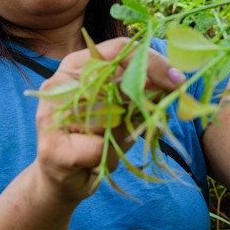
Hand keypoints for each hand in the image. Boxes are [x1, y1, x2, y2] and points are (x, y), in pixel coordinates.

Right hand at [33, 37, 184, 203]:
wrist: (60, 180)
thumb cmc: (95, 139)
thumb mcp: (121, 110)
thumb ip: (139, 92)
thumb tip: (173, 79)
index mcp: (77, 64)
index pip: (120, 49)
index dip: (153, 62)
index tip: (178, 79)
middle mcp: (60, 82)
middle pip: (117, 79)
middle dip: (143, 100)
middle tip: (156, 113)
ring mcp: (50, 113)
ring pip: (111, 118)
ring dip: (121, 136)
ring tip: (107, 144)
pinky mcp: (51, 148)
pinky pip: (100, 148)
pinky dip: (107, 157)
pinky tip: (94, 161)